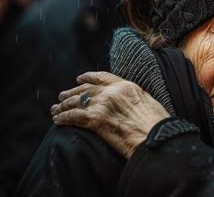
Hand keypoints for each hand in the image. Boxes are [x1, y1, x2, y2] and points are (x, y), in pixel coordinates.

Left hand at [51, 71, 169, 158]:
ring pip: (77, 102)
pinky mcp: (96, 120)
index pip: (103, 77)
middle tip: (62, 96)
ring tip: (56, 109)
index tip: (79, 79)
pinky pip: (74, 116)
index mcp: (127, 86)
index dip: (88, 77)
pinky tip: (58, 120)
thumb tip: (128, 105)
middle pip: (86, 89)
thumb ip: (133, 99)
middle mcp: (113, 92)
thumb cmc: (157, 125)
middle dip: (72, 93)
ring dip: (64, 106)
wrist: (157, 137)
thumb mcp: (148, 103)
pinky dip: (64, 118)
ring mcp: (104, 105)